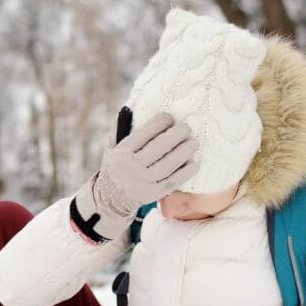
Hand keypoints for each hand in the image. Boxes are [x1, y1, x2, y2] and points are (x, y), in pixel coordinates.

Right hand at [72, 109, 198, 240]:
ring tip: (194, 142)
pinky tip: (194, 163)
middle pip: (157, 149)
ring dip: (183, 152)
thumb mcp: (112, 147)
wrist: (111, 198)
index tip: (169, 117)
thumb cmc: (117, 165)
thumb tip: (132, 107)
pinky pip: (172, 182)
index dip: (158, 124)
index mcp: (121, 153)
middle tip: (186, 128)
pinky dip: (185, 172)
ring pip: (167, 165)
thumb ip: (121, 128)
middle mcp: (131, 168)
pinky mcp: (153, 194)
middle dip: (174, 136)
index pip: (142, 135)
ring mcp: (142, 182)